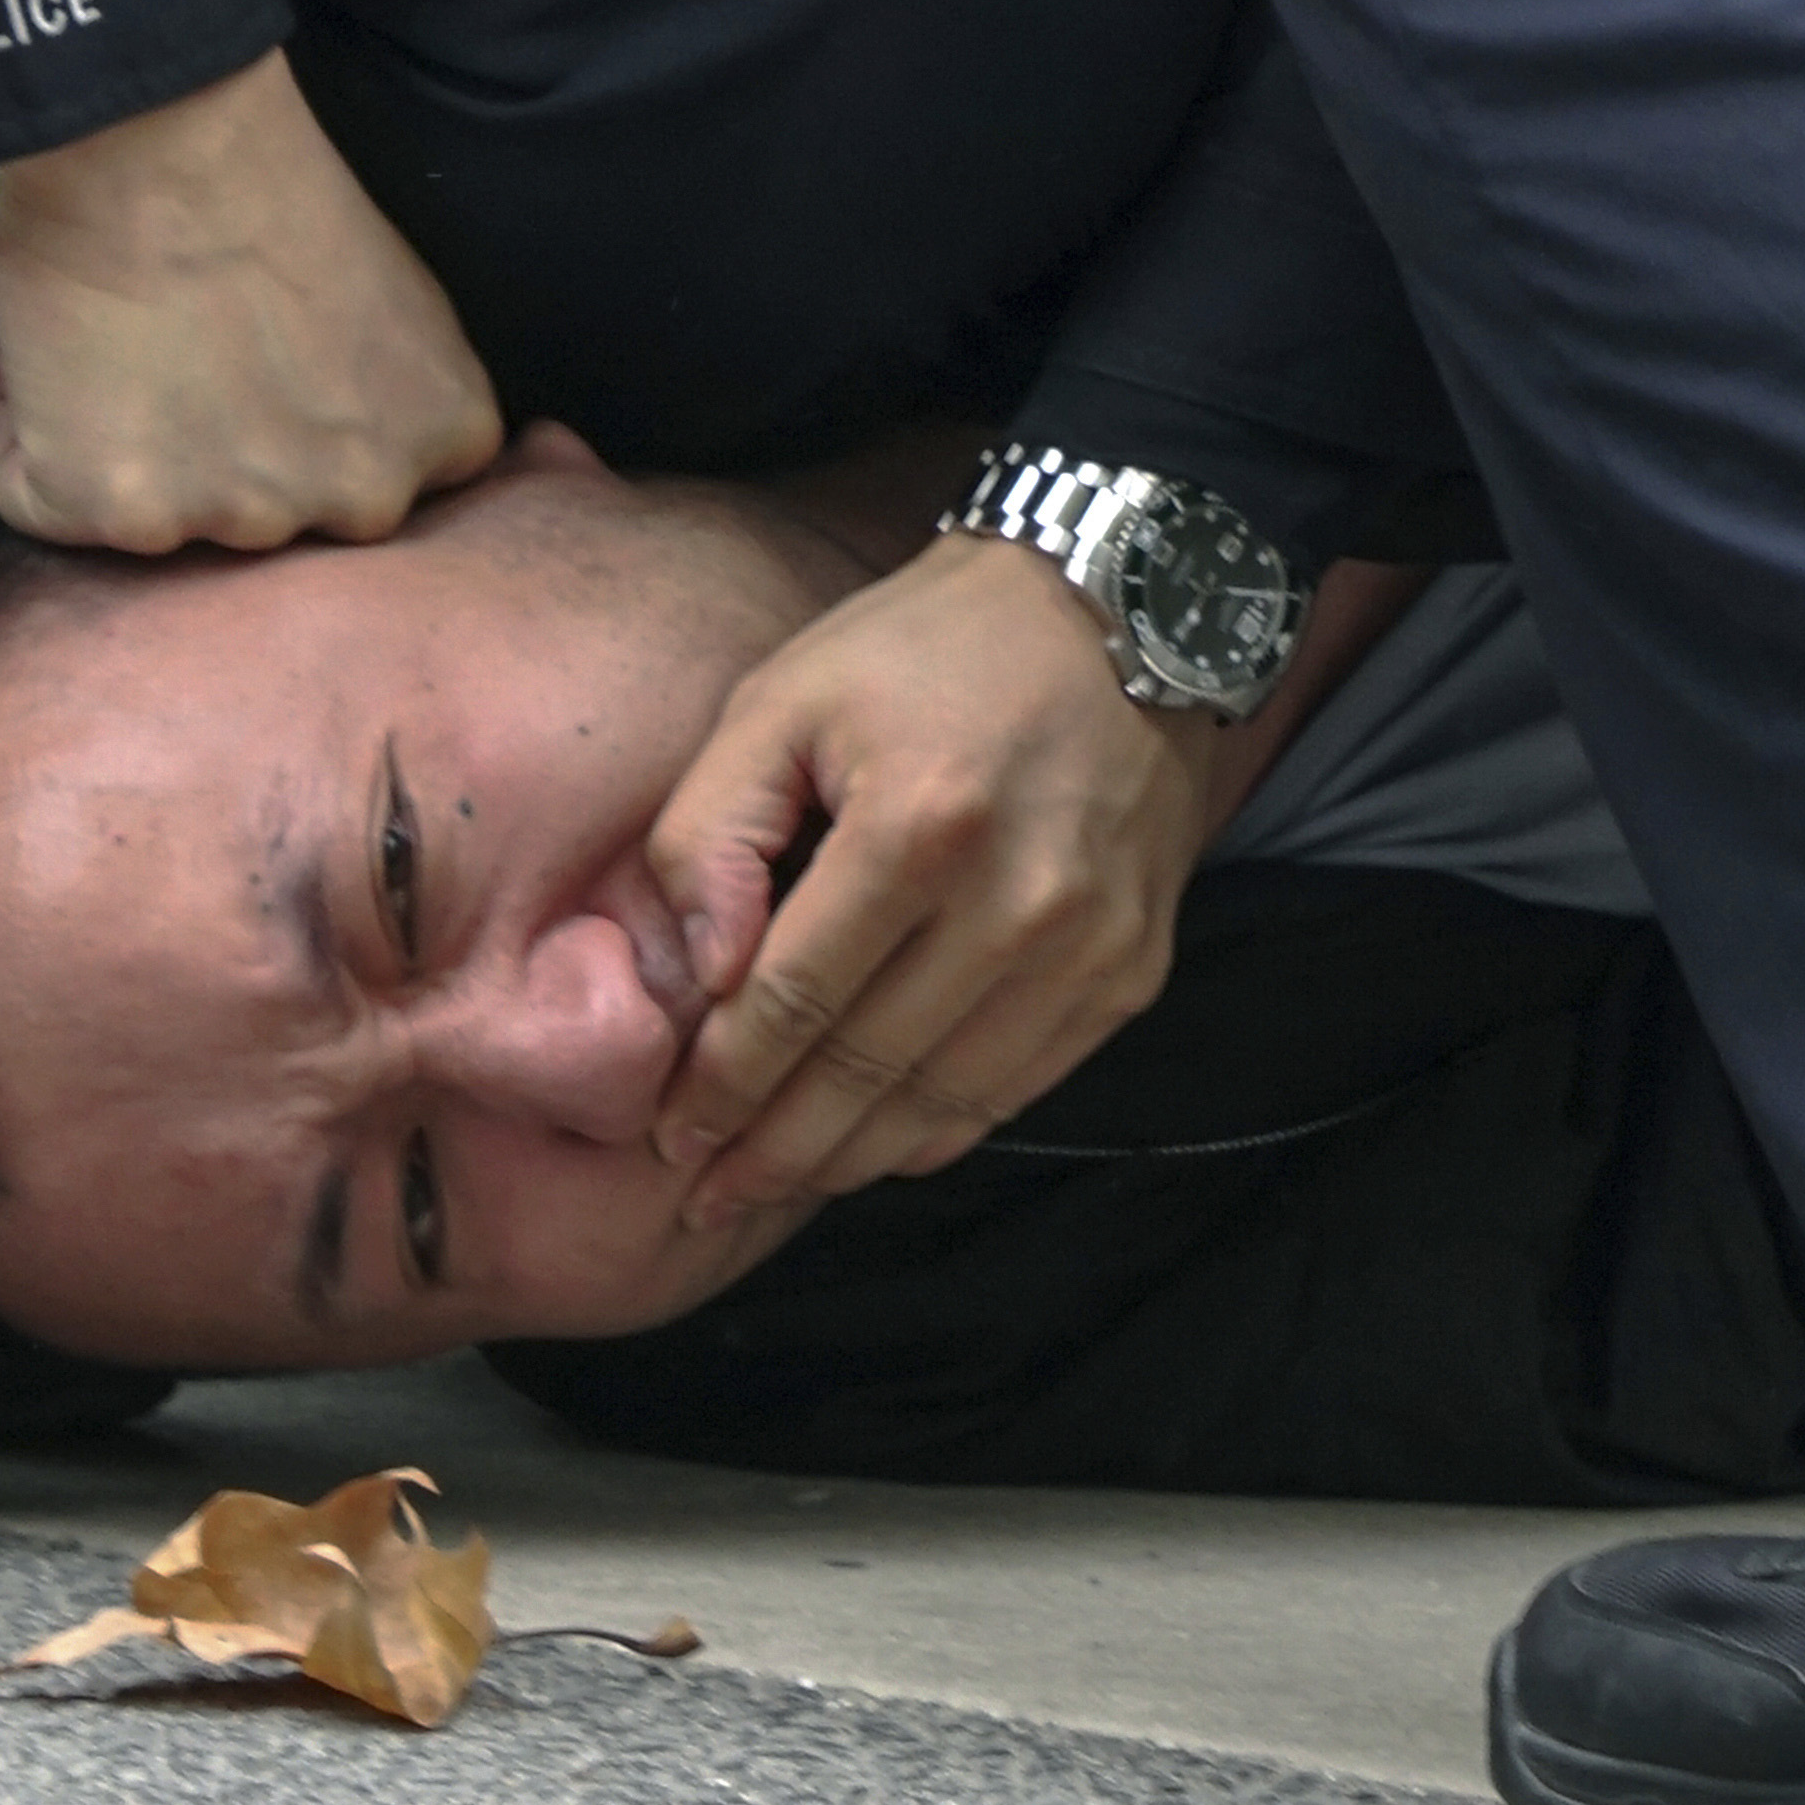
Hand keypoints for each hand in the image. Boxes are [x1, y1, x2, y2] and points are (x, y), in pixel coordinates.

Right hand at [0, 48, 502, 550]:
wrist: (158, 130)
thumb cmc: (267, 174)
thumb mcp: (402, 293)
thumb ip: (391, 389)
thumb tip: (339, 427)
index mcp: (445, 436)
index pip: (377, 479)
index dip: (300, 420)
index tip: (260, 355)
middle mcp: (363, 500)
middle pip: (271, 509)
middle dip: (220, 449)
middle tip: (181, 345)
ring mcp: (243, 518)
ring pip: (163, 517)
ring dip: (125, 447)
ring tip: (117, 337)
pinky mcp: (121, 512)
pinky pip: (40, 502)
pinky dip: (23, 436)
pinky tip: (49, 353)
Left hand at [642, 532, 1217, 1224]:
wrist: (1125, 608)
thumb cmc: (930, 647)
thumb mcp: (786, 696)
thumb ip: (711, 830)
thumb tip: (699, 976)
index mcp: (920, 826)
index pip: (794, 999)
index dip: (724, 1082)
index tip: (670, 1133)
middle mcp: (1020, 901)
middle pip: (867, 1070)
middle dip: (772, 1148)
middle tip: (705, 1195)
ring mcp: (1090, 946)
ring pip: (945, 1101)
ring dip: (849, 1160)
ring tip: (775, 1185)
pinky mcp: (1133, 968)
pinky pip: (1019, 1086)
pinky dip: (939, 1130)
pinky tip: (876, 1146)